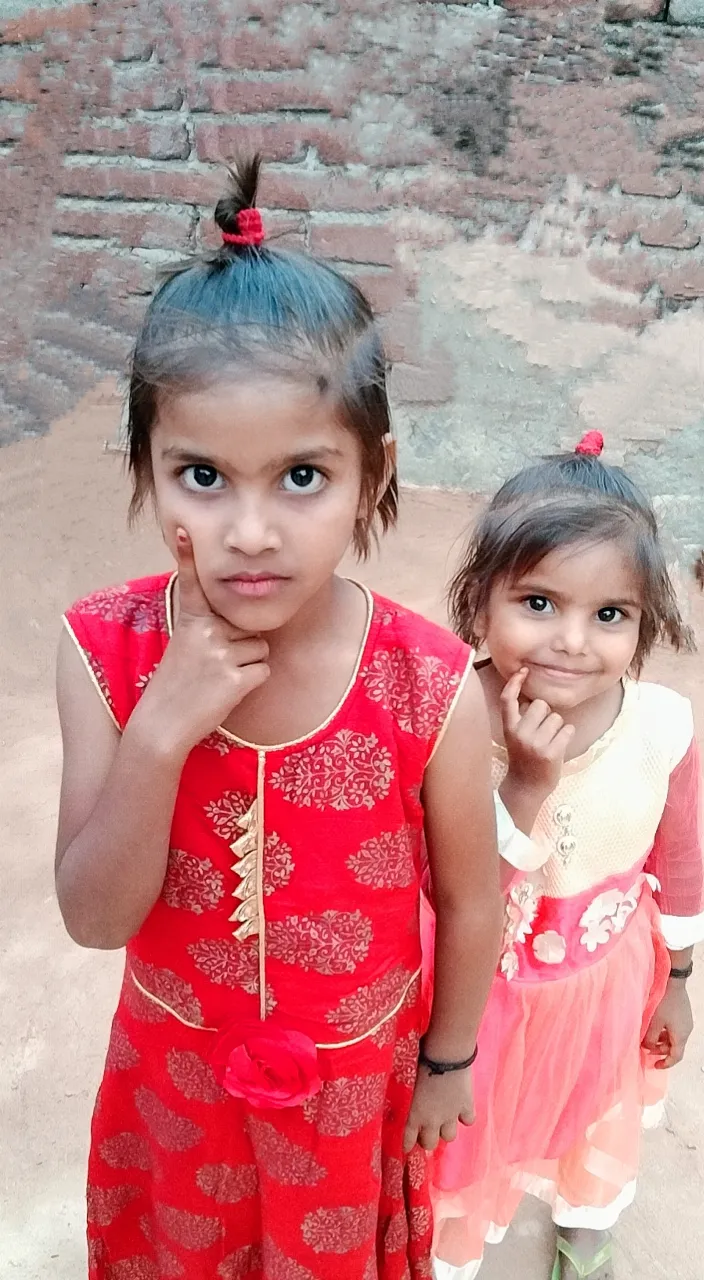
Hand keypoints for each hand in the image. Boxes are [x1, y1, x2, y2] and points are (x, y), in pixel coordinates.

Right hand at [136, 529, 269, 755]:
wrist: (163, 724)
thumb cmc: (177, 685)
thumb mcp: (185, 647)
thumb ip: (208, 628)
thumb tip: (242, 620)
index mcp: (191, 621)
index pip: (192, 584)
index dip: (188, 557)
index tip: (185, 533)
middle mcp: (206, 632)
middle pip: (248, 625)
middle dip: (240, 644)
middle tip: (211, 666)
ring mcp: (221, 654)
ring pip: (259, 648)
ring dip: (247, 665)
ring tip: (217, 679)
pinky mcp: (235, 678)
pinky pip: (263, 671)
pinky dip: (251, 683)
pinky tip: (227, 692)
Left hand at [403, 1067, 473, 1153]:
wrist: (446, 1055)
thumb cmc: (420, 1060)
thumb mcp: (409, 1081)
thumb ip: (411, 1097)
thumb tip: (410, 1098)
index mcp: (414, 1113)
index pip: (408, 1139)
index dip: (407, 1145)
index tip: (406, 1148)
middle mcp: (432, 1120)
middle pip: (430, 1143)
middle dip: (427, 1139)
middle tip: (427, 1130)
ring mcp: (450, 1115)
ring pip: (449, 1137)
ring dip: (445, 1130)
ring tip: (444, 1121)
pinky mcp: (466, 1107)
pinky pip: (468, 1121)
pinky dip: (465, 1117)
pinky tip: (462, 1110)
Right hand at [500, 668, 574, 797]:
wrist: (526, 788)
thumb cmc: (523, 758)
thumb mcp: (513, 737)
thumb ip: (520, 718)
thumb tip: (533, 698)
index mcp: (508, 728)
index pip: (507, 699)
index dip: (514, 683)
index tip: (523, 671)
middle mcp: (520, 734)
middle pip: (541, 705)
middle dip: (546, 715)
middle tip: (541, 733)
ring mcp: (535, 744)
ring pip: (556, 718)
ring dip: (557, 727)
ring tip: (549, 742)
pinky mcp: (551, 753)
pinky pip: (568, 730)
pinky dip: (567, 736)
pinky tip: (558, 747)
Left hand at [642, 981, 693, 1068]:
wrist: (673, 981)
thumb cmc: (663, 1002)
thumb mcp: (653, 1022)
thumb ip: (650, 1038)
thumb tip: (647, 1047)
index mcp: (681, 1035)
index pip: (676, 1056)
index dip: (665, 1063)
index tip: (654, 1065)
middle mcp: (686, 1030)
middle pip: (674, 1047)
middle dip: (660, 1050)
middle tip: (646, 1049)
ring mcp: (686, 1021)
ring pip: (674, 1037)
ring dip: (661, 1040)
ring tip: (648, 1038)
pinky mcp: (683, 1014)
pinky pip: (674, 1028)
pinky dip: (664, 1032)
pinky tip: (654, 1027)